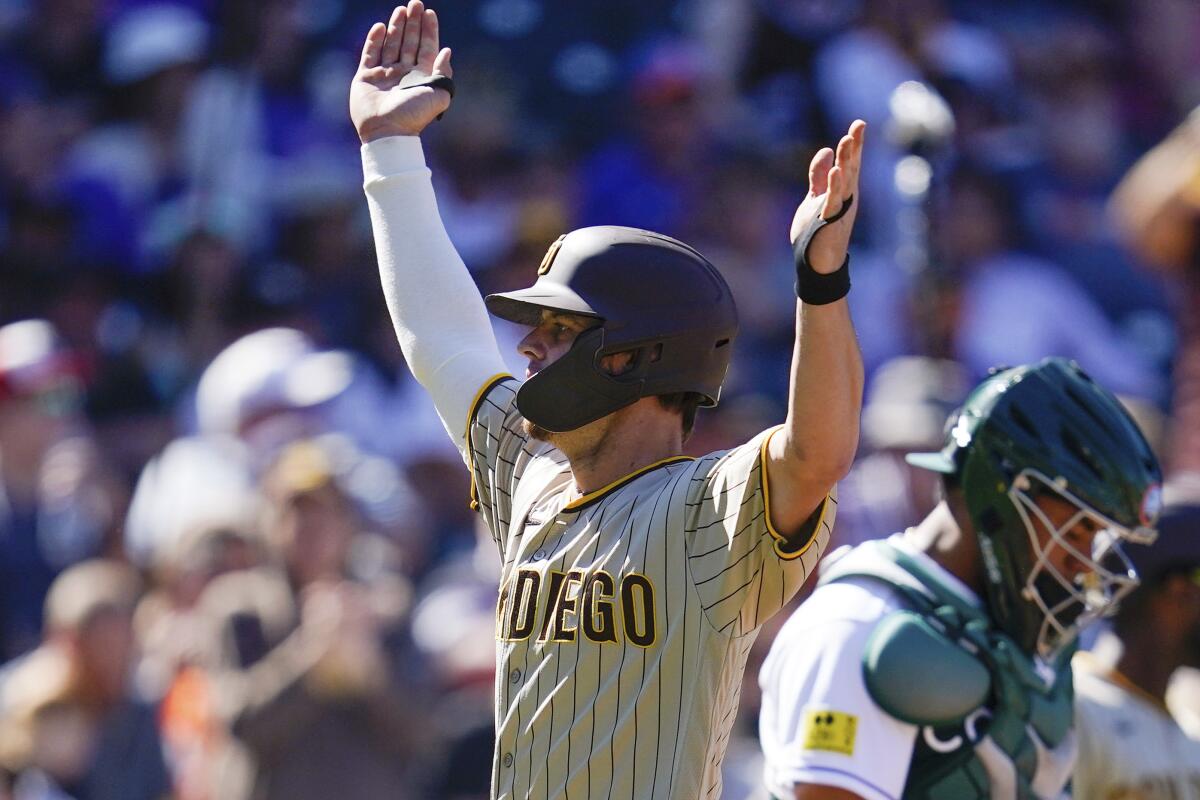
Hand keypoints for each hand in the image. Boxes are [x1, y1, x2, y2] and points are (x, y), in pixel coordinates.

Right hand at [350, 1, 453, 142]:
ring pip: (391, 45)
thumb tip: (446, 51)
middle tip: (415, 3)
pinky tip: (380, 27)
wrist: (387, 131)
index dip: (429, 31)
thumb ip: (443, 73)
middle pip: (409, 43)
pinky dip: (374, 40)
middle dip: (413, 23)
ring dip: (396, 27)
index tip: (430, 13)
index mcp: (421, 78)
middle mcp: (403, 74)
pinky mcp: (366, 78)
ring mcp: (384, 75)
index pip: (426, 48)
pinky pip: (370, 54)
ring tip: (401, 10)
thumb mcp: (437, 94)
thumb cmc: (414, 116)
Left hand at [790, 120, 865, 272]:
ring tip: (846, 141)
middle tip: (858, 126)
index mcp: (843, 190)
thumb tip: (826, 150)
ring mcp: (839, 209)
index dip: (855, 143)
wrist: (816, 263)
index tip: (859, 123)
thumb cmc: (817, 231)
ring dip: (845, 161)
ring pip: (844, 181)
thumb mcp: (816, 197)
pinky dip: (834, 186)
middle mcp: (846, 197)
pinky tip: (835, 171)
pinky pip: (832, 201)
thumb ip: (819, 175)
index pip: (850, 162)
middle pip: (851, 168)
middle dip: (853, 148)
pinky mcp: (829, 221)